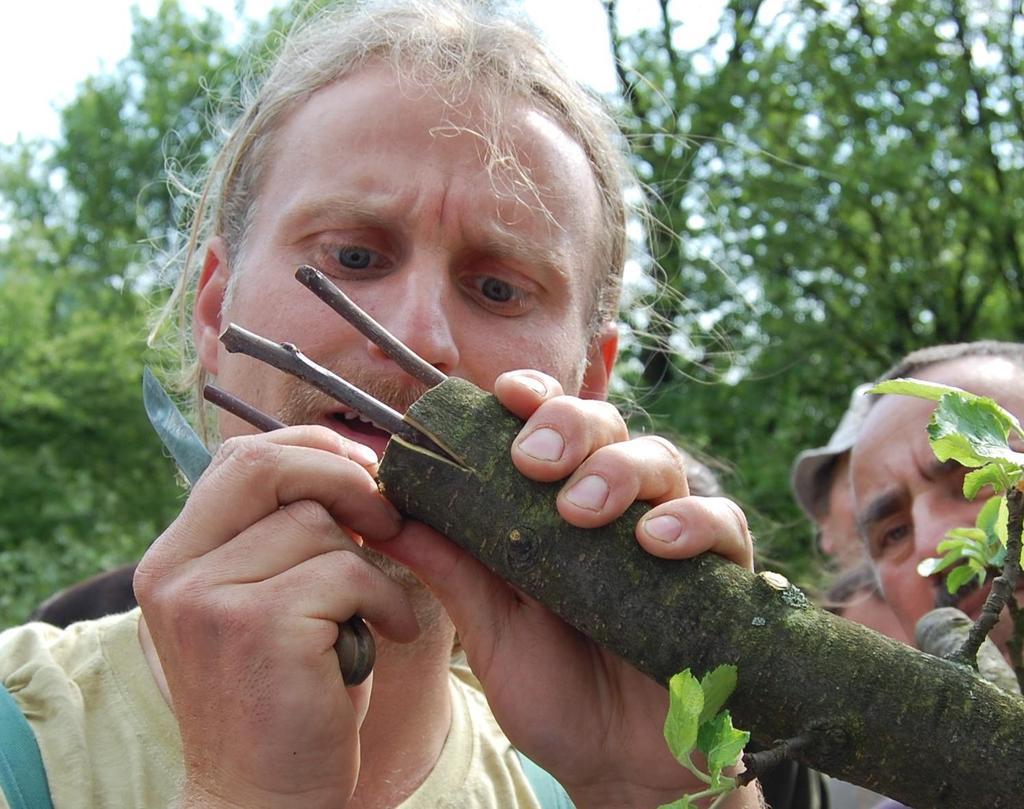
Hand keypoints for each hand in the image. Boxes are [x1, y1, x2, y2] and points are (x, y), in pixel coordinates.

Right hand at [134, 426, 417, 808]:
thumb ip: (277, 539)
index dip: (308, 450)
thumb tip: (346, 465)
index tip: (361, 469)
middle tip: (387, 515)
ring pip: (320, 525)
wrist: (263, 799)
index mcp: (174, 559)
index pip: (238, 460)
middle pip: (267, 468)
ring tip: (374, 616)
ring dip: (369, 567)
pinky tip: (390, 635)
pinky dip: (386, 601)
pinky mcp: (258, 626)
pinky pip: (348, 573)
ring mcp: (211, 599)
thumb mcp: (264, 605)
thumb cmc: (284, 696)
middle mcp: (176, 572)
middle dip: (343, 477)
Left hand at [373, 370, 758, 807]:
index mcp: (554, 510)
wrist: (617, 768)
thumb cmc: (553, 691)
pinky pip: (723, 523)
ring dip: (622, 471)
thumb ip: (451, 568)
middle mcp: (613, 509)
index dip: (532, 398)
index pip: (550, 426)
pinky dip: (694, 520)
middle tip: (533, 464)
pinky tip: (657, 541)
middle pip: (606, 426)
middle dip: (570, 427)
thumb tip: (384, 514)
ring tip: (584, 512)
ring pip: (661, 460)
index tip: (504, 396)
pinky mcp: (718, 575)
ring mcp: (667, 538)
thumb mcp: (491, 630)